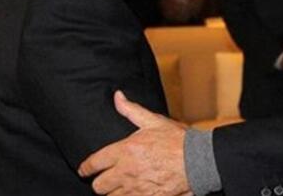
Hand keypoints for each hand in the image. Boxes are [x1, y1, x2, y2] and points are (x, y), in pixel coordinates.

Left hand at [78, 91, 192, 195]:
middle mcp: (125, 172)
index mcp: (124, 151)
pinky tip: (133, 193)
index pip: (94, 163)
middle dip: (100, 182)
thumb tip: (117, 96)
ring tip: (119, 188)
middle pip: (98, 186)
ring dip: (113, 193)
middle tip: (106, 178)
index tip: (85, 169)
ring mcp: (135, 189)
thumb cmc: (176, 140)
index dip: (86, 168)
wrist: (197, 161)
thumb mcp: (153, 121)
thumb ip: (131, 110)